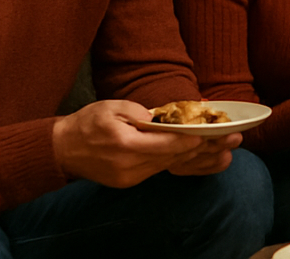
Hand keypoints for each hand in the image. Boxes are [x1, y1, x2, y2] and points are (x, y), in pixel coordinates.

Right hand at [52, 99, 230, 187]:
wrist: (62, 149)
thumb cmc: (88, 122)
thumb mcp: (112, 106)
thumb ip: (138, 111)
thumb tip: (162, 117)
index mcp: (124, 145)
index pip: (166, 145)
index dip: (190, 140)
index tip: (211, 134)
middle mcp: (128, 166)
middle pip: (170, 158)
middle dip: (199, 149)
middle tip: (227, 141)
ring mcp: (128, 178)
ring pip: (165, 165)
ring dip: (189, 157)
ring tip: (216, 147)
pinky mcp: (127, 182)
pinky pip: (155, 170)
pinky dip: (171, 160)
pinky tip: (188, 153)